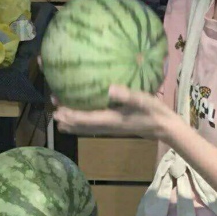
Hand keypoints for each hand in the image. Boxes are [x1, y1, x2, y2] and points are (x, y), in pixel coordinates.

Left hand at [53, 85, 177, 139]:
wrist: (163, 127)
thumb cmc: (154, 112)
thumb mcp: (143, 101)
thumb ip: (127, 96)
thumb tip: (110, 88)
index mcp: (111, 120)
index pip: (85, 119)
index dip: (70, 115)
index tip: (57, 111)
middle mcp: (106, 125)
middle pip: (81, 125)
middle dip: (66, 119)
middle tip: (53, 111)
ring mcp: (110, 127)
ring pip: (85, 127)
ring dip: (72, 121)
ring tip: (59, 116)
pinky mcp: (114, 125)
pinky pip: (93, 124)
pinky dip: (82, 121)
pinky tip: (80, 115)